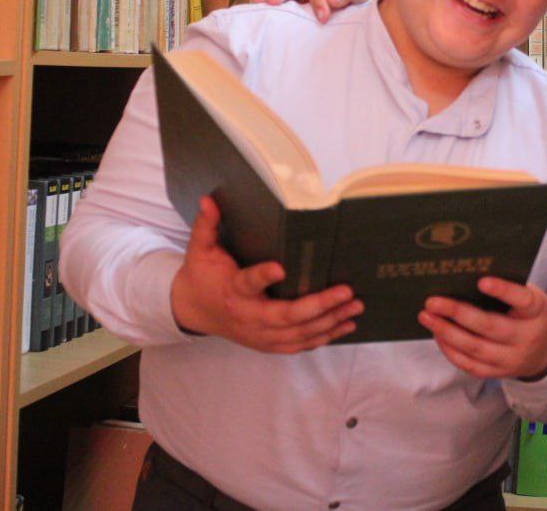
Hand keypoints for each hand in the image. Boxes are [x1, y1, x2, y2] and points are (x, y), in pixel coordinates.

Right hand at [170, 197, 362, 352]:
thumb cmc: (202, 277)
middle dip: (318, 306)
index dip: (263, 277)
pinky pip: (298, 345)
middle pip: (285, 316)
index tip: (281, 268)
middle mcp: (248, 316)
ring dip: (328, 322)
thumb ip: (205, 226)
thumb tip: (207, 200)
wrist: (192, 310)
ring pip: (297, 334)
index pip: (247, 284)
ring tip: (354, 307)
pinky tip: (344, 326)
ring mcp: (259, 335)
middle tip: (346, 292)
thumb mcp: (199, 250)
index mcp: (232, 291)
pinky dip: (322, 338)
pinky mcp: (267, 343)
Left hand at [418, 278, 546, 380]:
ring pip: (475, 348)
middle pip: (489, 327)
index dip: (503, 290)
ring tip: (426, 317)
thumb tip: (465, 275)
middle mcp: (526, 338)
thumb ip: (507, 289)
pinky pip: (470, 365)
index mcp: (537, 312)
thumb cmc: (530, 314)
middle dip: (457, 313)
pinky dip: (450, 350)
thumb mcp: (530, 297)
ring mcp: (512, 359)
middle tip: (432, 301)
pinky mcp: (499, 373)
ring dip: (446, 332)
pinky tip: (438, 334)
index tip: (481, 281)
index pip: (522, 300)